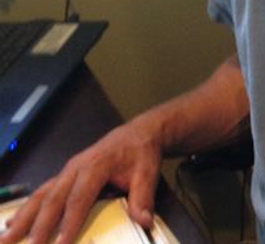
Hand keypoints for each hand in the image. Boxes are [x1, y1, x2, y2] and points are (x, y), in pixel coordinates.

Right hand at [0, 119, 162, 243]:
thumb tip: (144, 220)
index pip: (80, 197)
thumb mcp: (148, 171)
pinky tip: (13, 223)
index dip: (70, 222)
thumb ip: (143, 196)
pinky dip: (27, 209)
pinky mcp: (64, 175)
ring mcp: (68, 171)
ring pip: (41, 195)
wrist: (139, 133)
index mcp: (96, 165)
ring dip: (23, 218)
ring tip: (7, 238)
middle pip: (53, 198)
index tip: (61, 243)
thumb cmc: (140, 152)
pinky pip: (42, 192)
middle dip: (39, 225)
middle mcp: (76, 167)